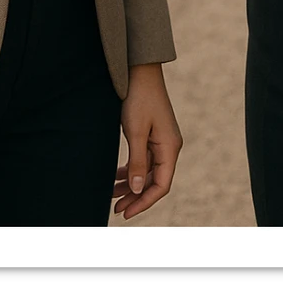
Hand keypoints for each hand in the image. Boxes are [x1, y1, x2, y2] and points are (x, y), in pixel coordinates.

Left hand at [113, 62, 182, 219]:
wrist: (139, 71)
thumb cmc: (138, 99)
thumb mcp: (135, 132)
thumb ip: (137, 163)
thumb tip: (137, 190)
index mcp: (170, 148)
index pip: (161, 185)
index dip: (144, 202)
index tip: (125, 212)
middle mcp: (169, 147)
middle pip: (154, 181)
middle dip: (135, 196)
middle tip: (116, 209)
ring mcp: (161, 141)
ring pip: (148, 172)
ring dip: (131, 185)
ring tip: (112, 195)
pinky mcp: (152, 135)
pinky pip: (144, 160)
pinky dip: (131, 170)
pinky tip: (117, 177)